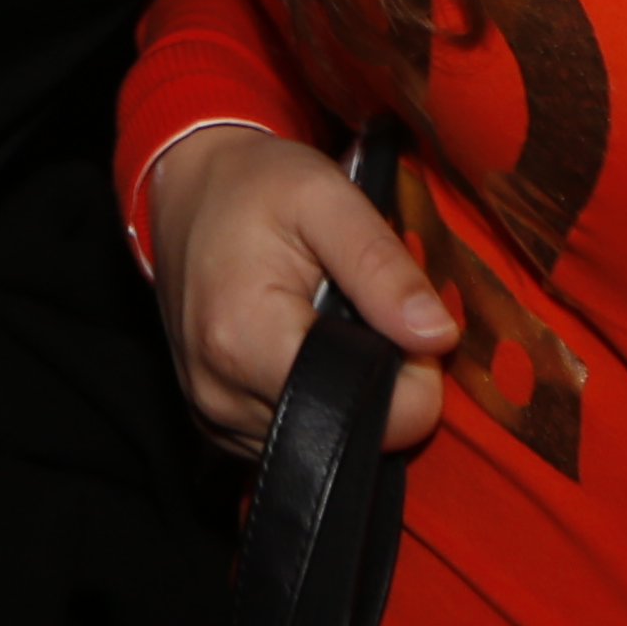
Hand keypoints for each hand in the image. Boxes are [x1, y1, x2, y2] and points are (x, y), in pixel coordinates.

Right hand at [145, 128, 449, 460]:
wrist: (188, 187)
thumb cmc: (255, 185)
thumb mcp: (326, 196)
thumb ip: (383, 266)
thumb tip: (438, 336)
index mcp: (244, 338)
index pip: (370, 413)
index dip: (413, 375)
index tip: (402, 317)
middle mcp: (220, 394)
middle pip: (350, 431)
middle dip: (381, 380)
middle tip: (365, 310)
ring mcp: (214, 417)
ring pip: (328, 440)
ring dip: (347, 390)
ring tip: (330, 321)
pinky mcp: (216, 424)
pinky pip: (295, 434)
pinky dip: (317, 398)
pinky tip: (306, 346)